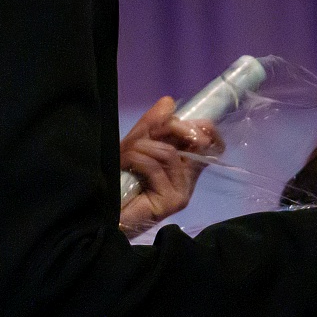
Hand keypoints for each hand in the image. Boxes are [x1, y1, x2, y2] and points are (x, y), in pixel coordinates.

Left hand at [119, 95, 218, 235]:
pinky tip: (125, 163)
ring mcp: (183, 191)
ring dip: (142, 146)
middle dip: (169, 127)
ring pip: (170, 152)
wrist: (103, 215)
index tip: (176, 120)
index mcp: (185, 165)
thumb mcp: (135, 145)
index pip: (212, 142)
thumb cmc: (119, 182)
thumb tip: (168, 101)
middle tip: (146, 133)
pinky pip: (156, 166)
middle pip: (198, 140)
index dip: (204, 127)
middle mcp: (190, 178)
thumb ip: (151, 125)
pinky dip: (136, 158)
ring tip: (125, 155)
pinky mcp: (173, 201)